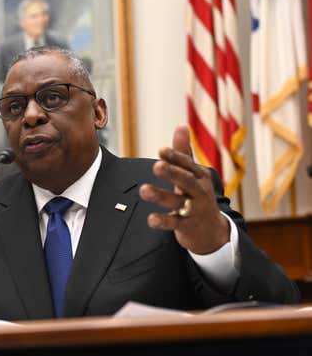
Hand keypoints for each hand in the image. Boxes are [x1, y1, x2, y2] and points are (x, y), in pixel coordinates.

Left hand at [139, 125, 228, 254]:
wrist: (212, 230)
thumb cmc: (197, 194)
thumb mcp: (193, 173)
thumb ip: (184, 151)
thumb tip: (181, 125)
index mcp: (199, 176)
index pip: (187, 164)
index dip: (175, 157)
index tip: (161, 150)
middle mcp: (199, 191)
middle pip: (186, 181)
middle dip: (172, 173)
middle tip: (156, 166)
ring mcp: (194, 209)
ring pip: (178, 201)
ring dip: (160, 196)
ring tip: (143, 190)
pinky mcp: (188, 226)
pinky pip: (175, 223)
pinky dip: (163, 221)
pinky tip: (150, 219)